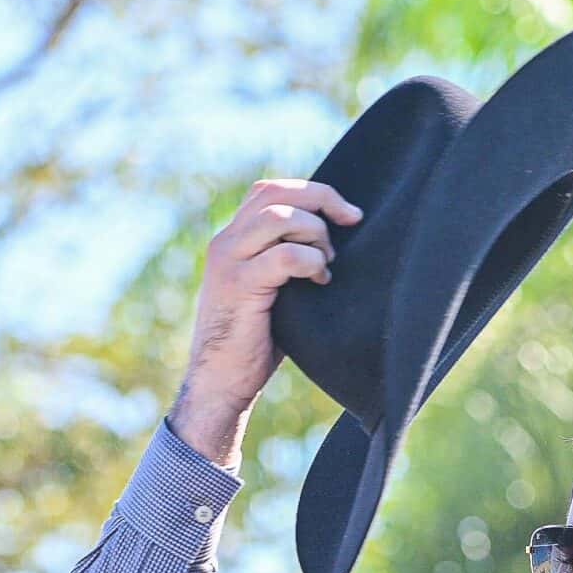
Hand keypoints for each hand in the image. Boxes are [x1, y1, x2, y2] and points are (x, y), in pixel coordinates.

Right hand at [171, 179, 362, 466]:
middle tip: (352, 222)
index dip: (311, 192)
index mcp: (232, 240)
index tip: (346, 214)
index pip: (269, 190)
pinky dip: (311, 263)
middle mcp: (226, 242)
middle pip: (276, 192)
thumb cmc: (253, 343)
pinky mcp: (239, 285)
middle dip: (321, 199)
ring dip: (316, 234)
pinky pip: (286, 255)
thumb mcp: (272, 291)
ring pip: (280, 216)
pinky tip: (319, 283)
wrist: (221, 382)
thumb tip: (335, 242)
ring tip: (327, 264)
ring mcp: (229, 261)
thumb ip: (288, 260)